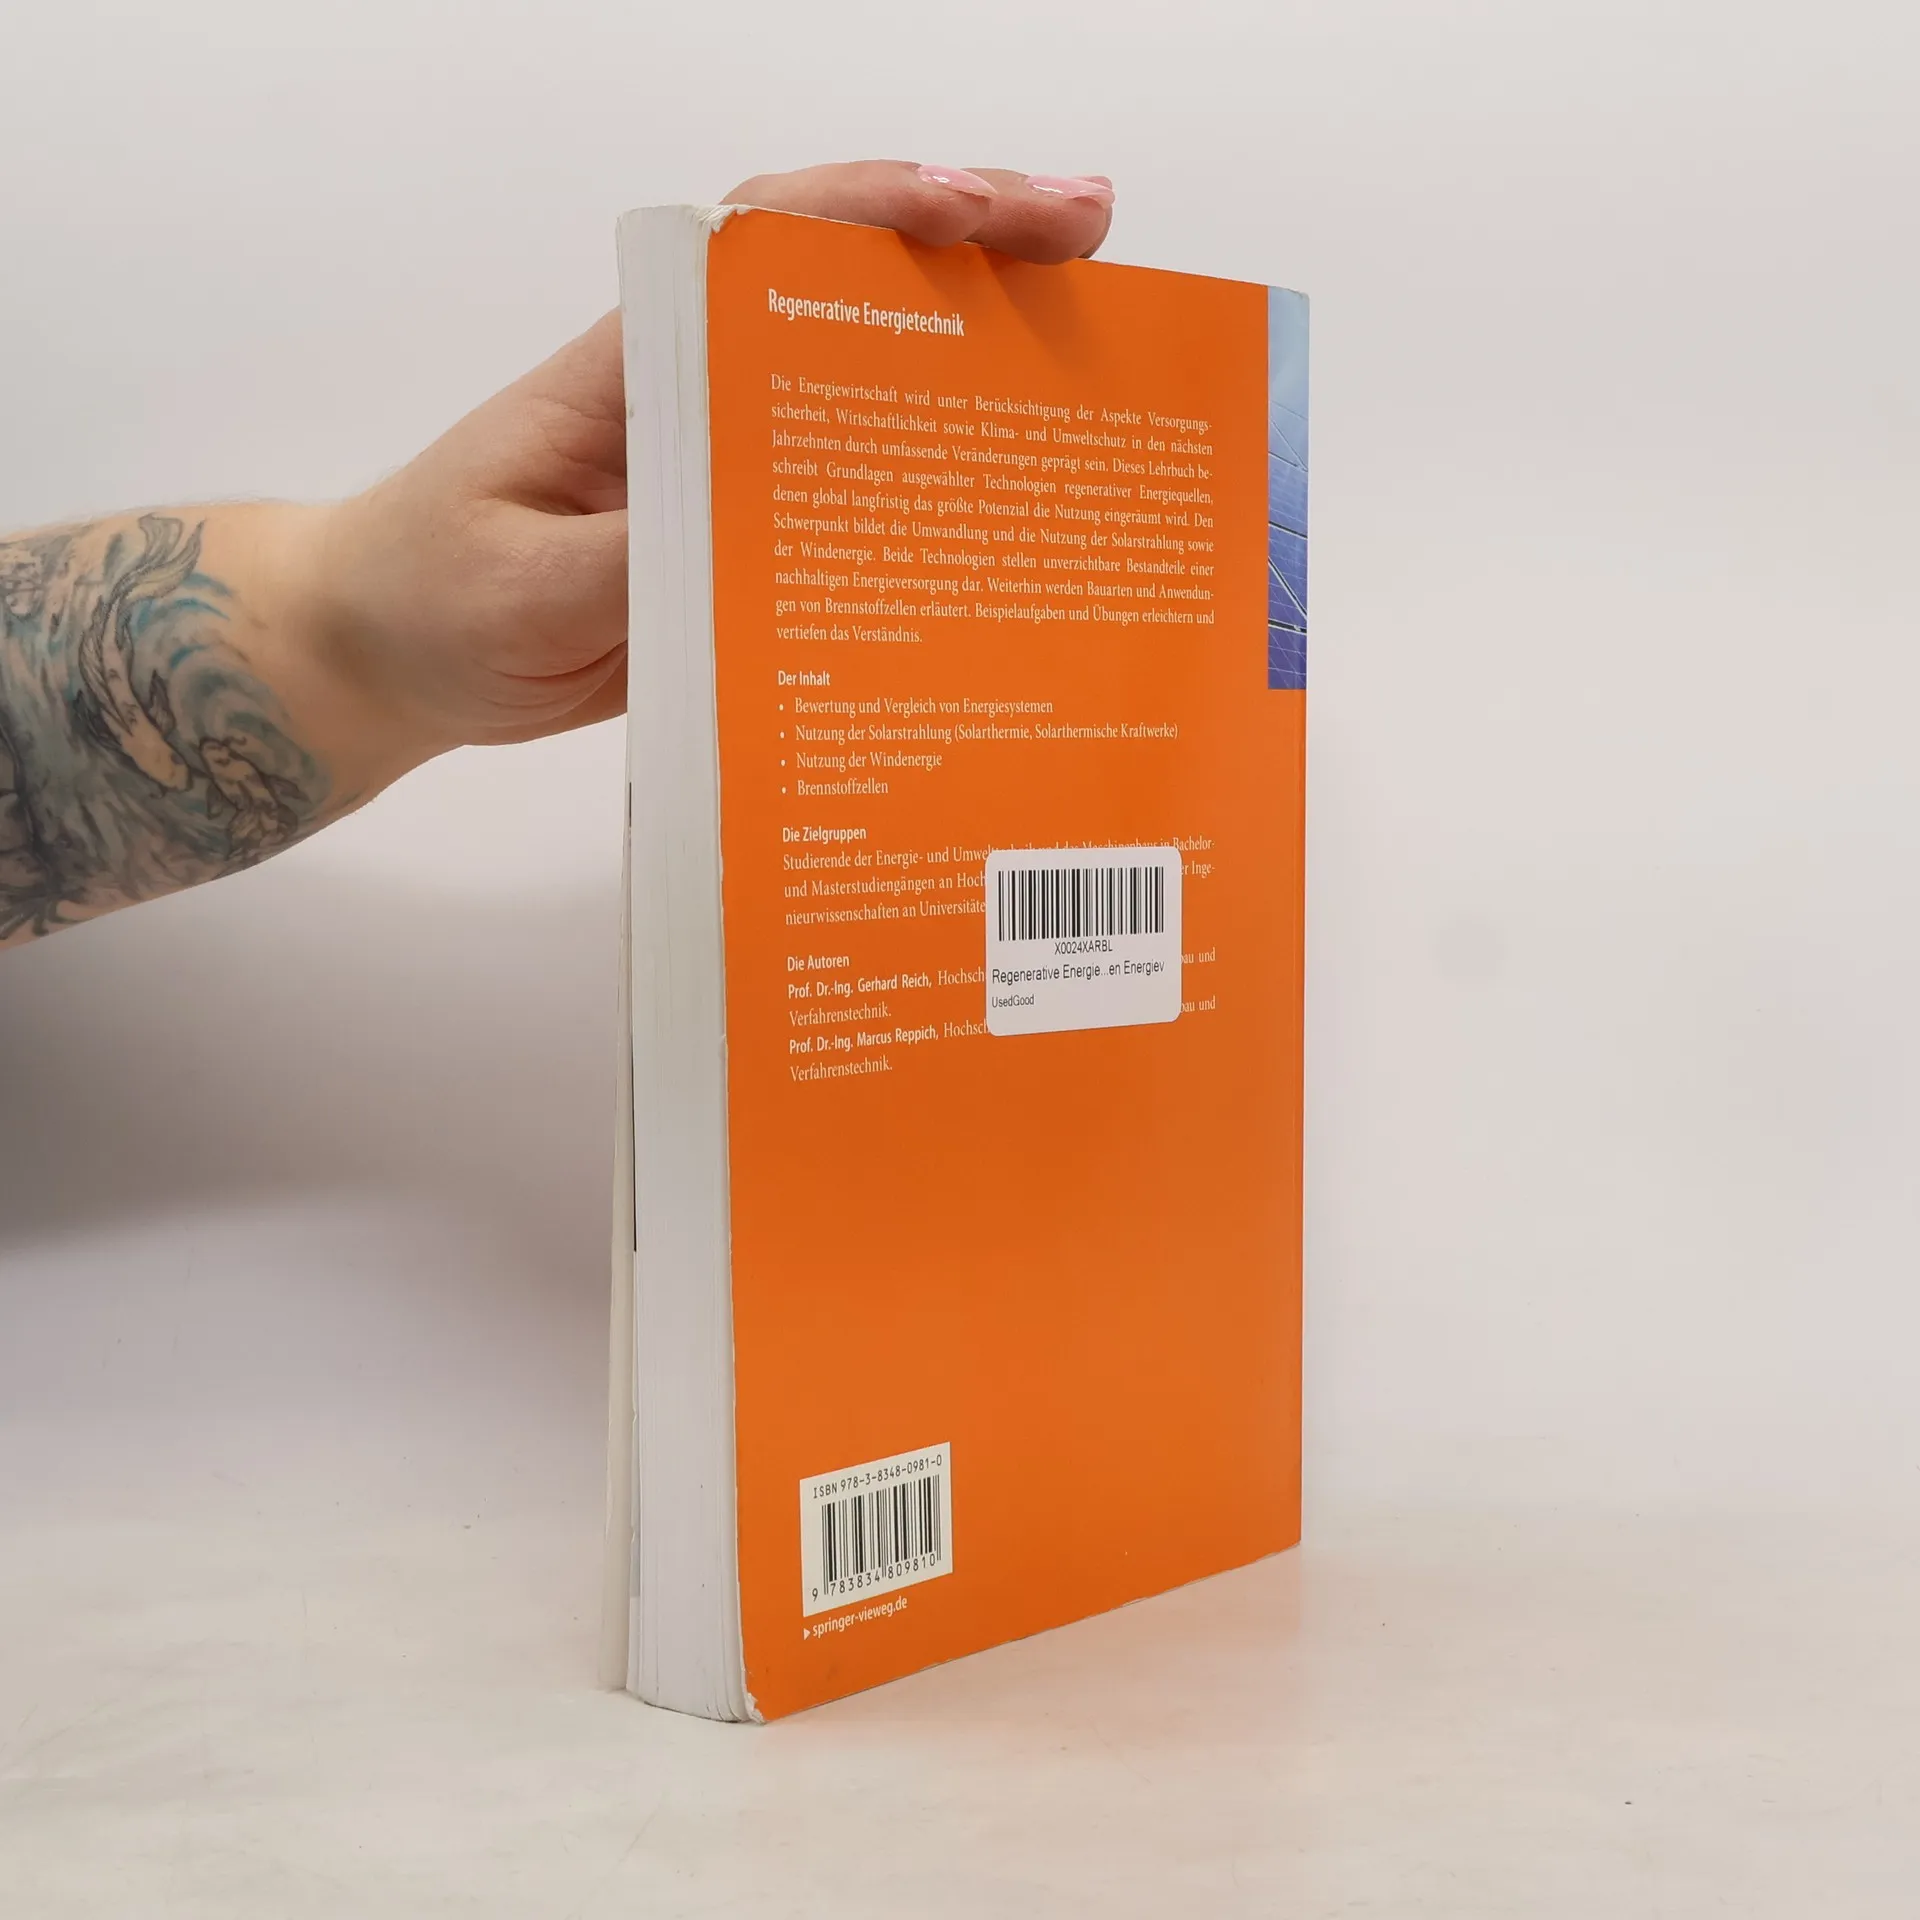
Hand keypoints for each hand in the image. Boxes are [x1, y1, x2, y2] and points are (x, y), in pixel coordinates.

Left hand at [310, 161, 1115, 780]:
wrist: (394, 650)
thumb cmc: (435, 589)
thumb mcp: (522, 583)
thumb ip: (639, 561)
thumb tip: (767, 544)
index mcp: (644, 366)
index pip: (771, 244)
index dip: (881, 210)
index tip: (983, 208)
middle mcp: (707, 396)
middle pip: (855, 291)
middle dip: (978, 253)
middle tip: (1096, 245)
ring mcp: (735, 469)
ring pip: (875, 391)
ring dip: (983, 363)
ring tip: (1103, 357)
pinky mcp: (749, 546)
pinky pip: (858, 506)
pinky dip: (940, 492)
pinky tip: (1015, 514)